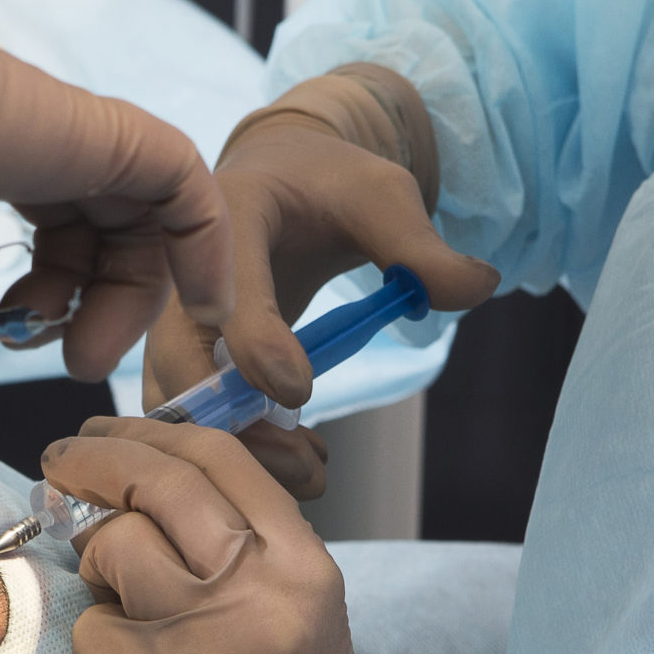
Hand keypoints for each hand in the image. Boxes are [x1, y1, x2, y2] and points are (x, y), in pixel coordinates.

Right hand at [0, 0, 232, 443]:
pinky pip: (179, 185)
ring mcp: (50, 137)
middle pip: (51, 247)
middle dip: (44, 325)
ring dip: (113, 302)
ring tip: (82, 361)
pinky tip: (206, 311)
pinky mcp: (102, 132)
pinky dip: (201, 244)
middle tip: (33, 380)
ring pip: (114, 223)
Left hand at [43, 417, 615, 653]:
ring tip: (114, 597)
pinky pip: (91, 632)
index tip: (102, 436)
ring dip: (96, 566)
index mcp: (305, 564)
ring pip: (113, 550)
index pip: (218, 455)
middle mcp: (260, 590)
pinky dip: (96, 646)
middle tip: (59, 466)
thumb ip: (239, 547)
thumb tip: (136, 482)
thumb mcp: (298, 613)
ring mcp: (204, 642)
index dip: (147, 433)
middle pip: (156, 483)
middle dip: (93, 464)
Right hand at [143, 63, 498, 497]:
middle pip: (177, 361)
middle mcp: (185, 273)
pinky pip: (195, 411)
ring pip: (176, 401)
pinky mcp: (191, 353)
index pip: (224, 292)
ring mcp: (180, 318)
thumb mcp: (384, 196)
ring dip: (236, 448)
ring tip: (311, 471)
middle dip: (234, 422)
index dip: (257, 350)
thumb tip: (477, 288)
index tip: (304, 393)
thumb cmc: (331, 185)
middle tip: (303, 459)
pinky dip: (240, 445)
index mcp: (227, 218)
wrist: (286, 182)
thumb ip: (423, 245)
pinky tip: (301, 453)